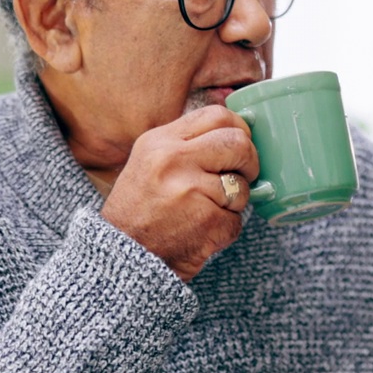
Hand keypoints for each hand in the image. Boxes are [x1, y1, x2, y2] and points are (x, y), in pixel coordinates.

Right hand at [100, 106, 259, 281]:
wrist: (122, 256)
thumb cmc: (141, 209)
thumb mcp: (150, 162)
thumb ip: (188, 144)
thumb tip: (239, 132)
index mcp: (160, 142)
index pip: (217, 116)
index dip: (239, 128)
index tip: (241, 143)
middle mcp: (174, 161)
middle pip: (239, 144)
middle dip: (250, 161)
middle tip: (243, 176)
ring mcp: (192, 191)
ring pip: (242, 186)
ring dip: (235, 202)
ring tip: (207, 211)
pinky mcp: (207, 222)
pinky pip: (237, 219)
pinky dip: (226, 228)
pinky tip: (202, 231)